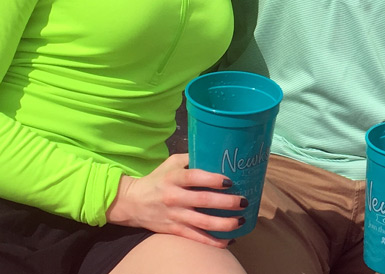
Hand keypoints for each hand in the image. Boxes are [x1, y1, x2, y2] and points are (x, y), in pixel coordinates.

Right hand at [106, 153, 246, 247]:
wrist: (133, 203)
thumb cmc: (157, 179)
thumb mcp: (171, 163)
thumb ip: (190, 158)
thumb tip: (215, 151)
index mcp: (173, 178)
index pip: (195, 177)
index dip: (213, 180)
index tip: (230, 181)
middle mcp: (174, 197)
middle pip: (203, 201)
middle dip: (226, 203)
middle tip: (244, 201)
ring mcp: (174, 216)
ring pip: (202, 223)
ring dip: (224, 224)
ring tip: (241, 220)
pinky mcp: (174, 231)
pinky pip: (196, 238)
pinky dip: (212, 241)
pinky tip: (228, 241)